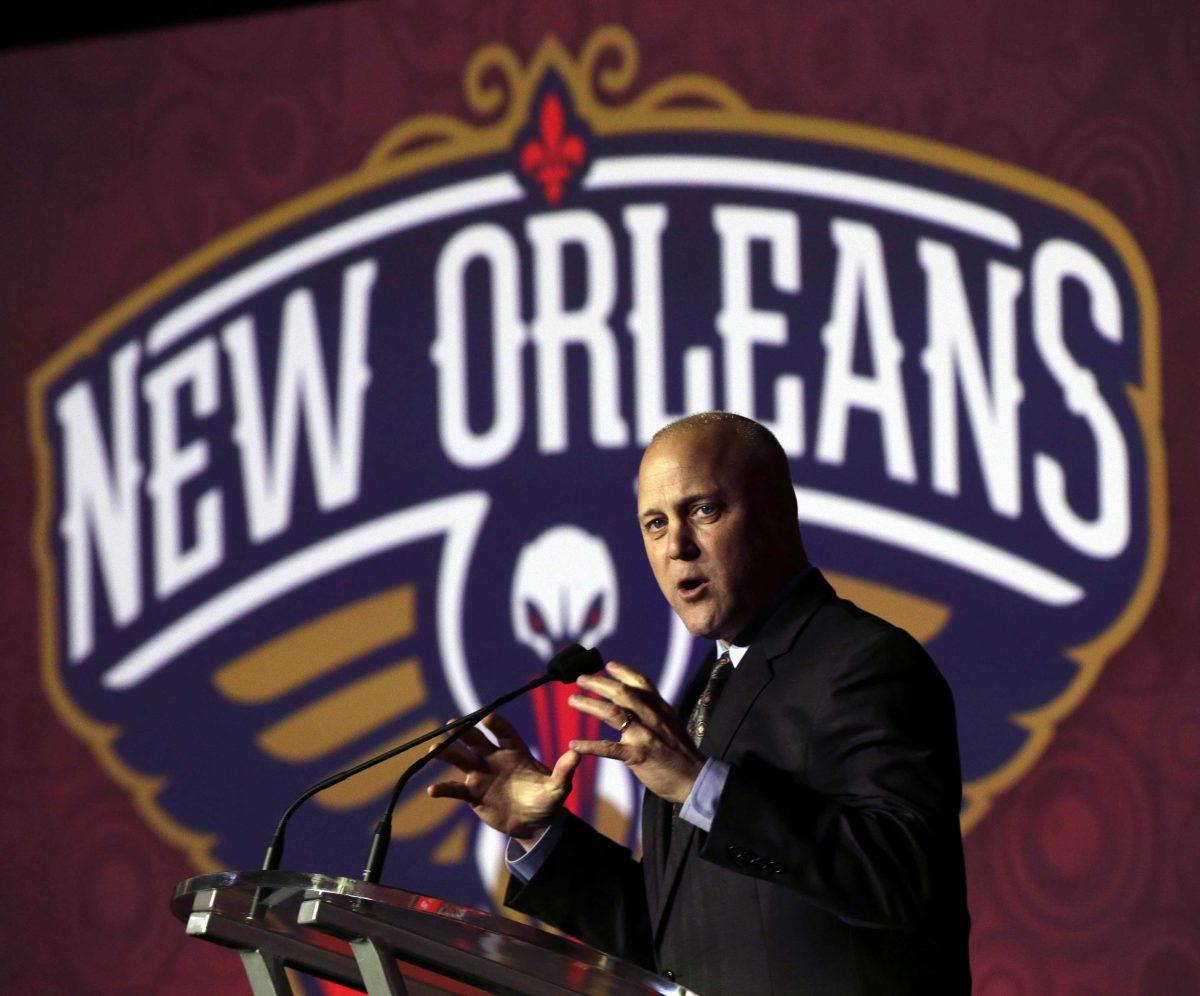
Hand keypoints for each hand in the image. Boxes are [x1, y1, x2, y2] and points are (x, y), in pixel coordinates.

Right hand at [427, 713, 580, 849]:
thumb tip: (577, 754)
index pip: (504, 732)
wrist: (534, 824)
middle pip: (476, 741)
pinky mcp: (473, 794)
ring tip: (433, 749)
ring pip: (461, 760)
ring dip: (447, 754)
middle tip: (450, 723)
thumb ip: (564, 771)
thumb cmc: (547, 801)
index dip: (496, 724)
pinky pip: (456, 790)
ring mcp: (482, 775)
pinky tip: (432, 790)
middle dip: (463, 732)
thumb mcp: (558, 788)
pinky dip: (444, 789)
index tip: (486, 717)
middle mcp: (494, 758)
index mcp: (515, 751)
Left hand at [569, 662, 704, 804]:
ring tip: (573, 700)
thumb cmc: (680, 752)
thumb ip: (653, 710)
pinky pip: (610, 748)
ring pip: (613, 714)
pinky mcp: (639, 755)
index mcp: (660, 708)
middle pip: (622, 693)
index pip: (641, 683)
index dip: (623, 671)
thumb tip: (636, 699)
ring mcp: (645, 735)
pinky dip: (590, 745)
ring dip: (590, 705)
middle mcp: (652, 717)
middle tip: (580, 678)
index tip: (607, 665)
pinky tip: (574, 744)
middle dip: (599, 683)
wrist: (695, 778)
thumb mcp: (670, 723)